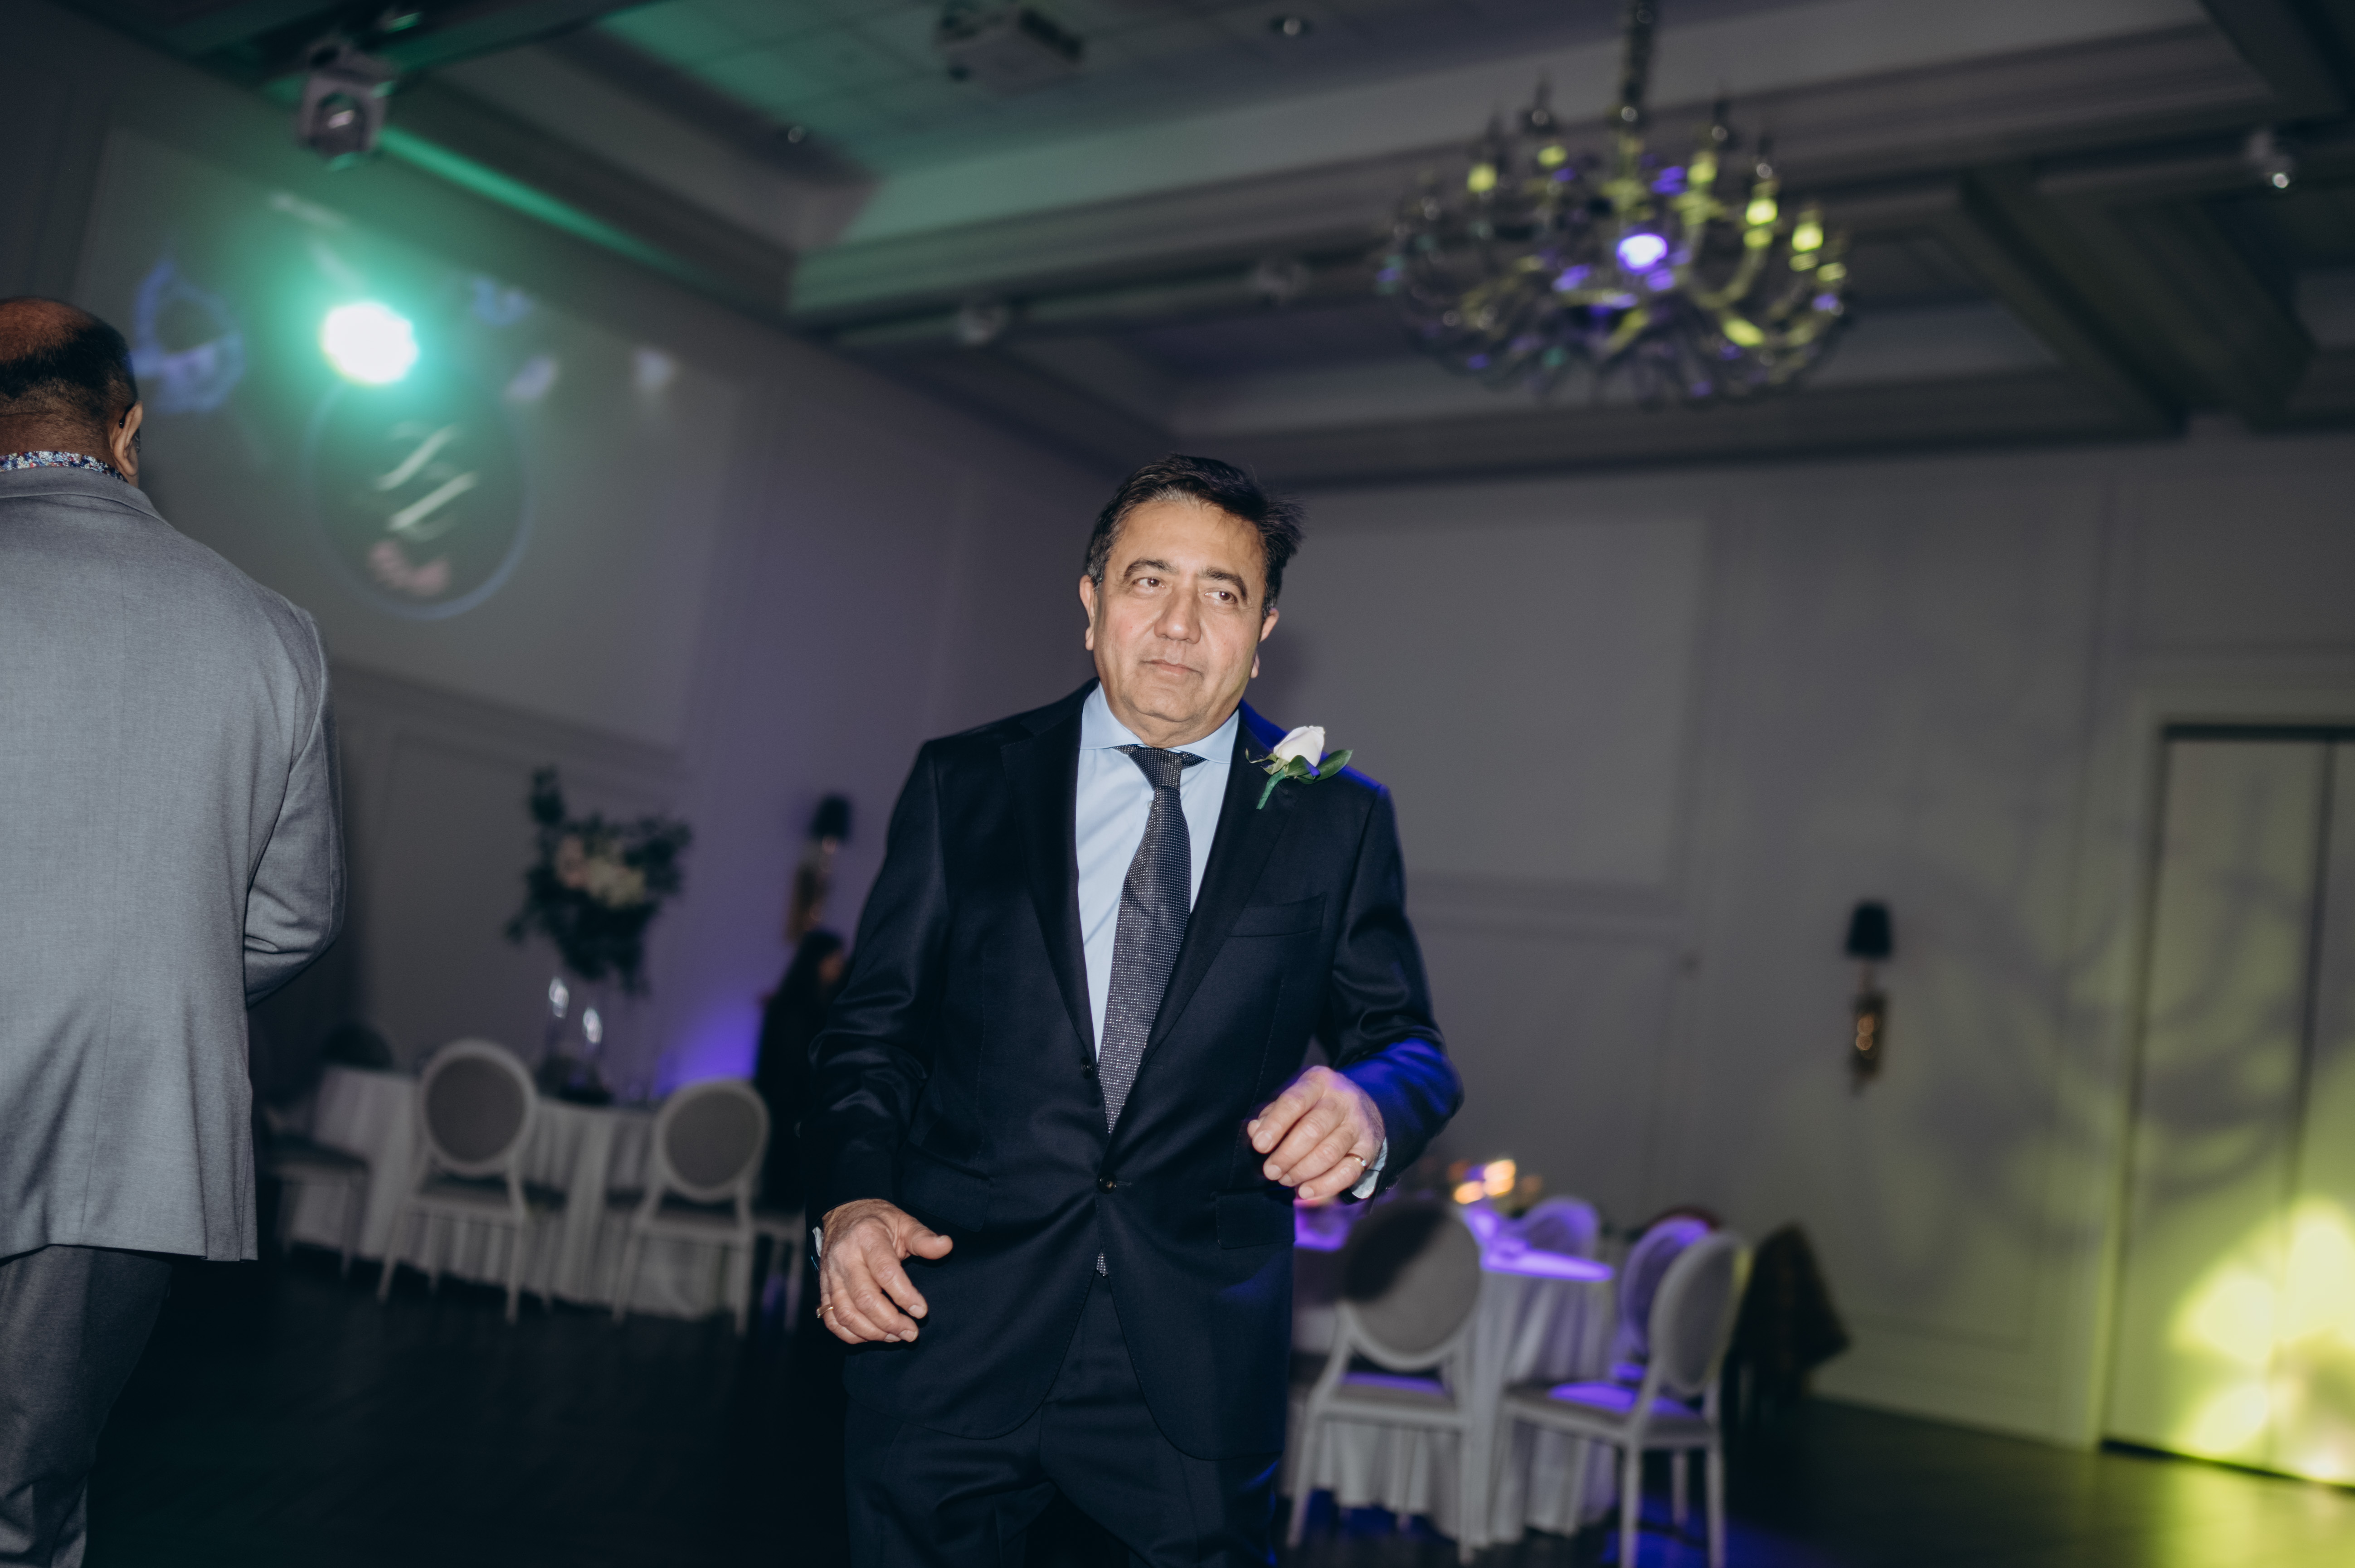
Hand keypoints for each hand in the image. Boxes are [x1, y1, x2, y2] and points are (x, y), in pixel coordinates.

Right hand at [816, 1198, 953, 1344]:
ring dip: (873, 1332)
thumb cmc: (878, 1222)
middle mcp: (845, 1258)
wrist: (844, 1216)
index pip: (885, 1272)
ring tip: (896, 1336)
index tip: (921, 1311)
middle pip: (864, 1298)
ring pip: (846, 1314)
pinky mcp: (824, 1289)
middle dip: (890, 1322)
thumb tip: (946, 1245)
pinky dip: (851, 1334)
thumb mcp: (904, 1222)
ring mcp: (831, 1276)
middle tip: (911, 1332)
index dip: (904, 1295)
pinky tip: (872, 1335)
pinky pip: (832, 1319)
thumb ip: (923, 1238)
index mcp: (867, 1238)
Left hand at [1247, 1066, 1384, 1202]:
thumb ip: (1271, 1114)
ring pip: (1329, 1153)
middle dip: (1287, 1155)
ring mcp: (1359, 1124)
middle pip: (1312, 1130)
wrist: (1362, 1107)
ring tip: (1285, 1179)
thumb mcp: (1293, 1100)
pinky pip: (1348, 1172)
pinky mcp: (1369, 1148)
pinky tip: (1305, 1191)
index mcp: (1318, 1081)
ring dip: (1302, 1171)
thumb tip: (1255, 1131)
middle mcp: (1343, 1100)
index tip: (1260, 1145)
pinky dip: (1325, 1186)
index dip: (1275, 1125)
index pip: (1294, 1102)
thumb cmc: (1315, 1106)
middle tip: (1271, 1171)